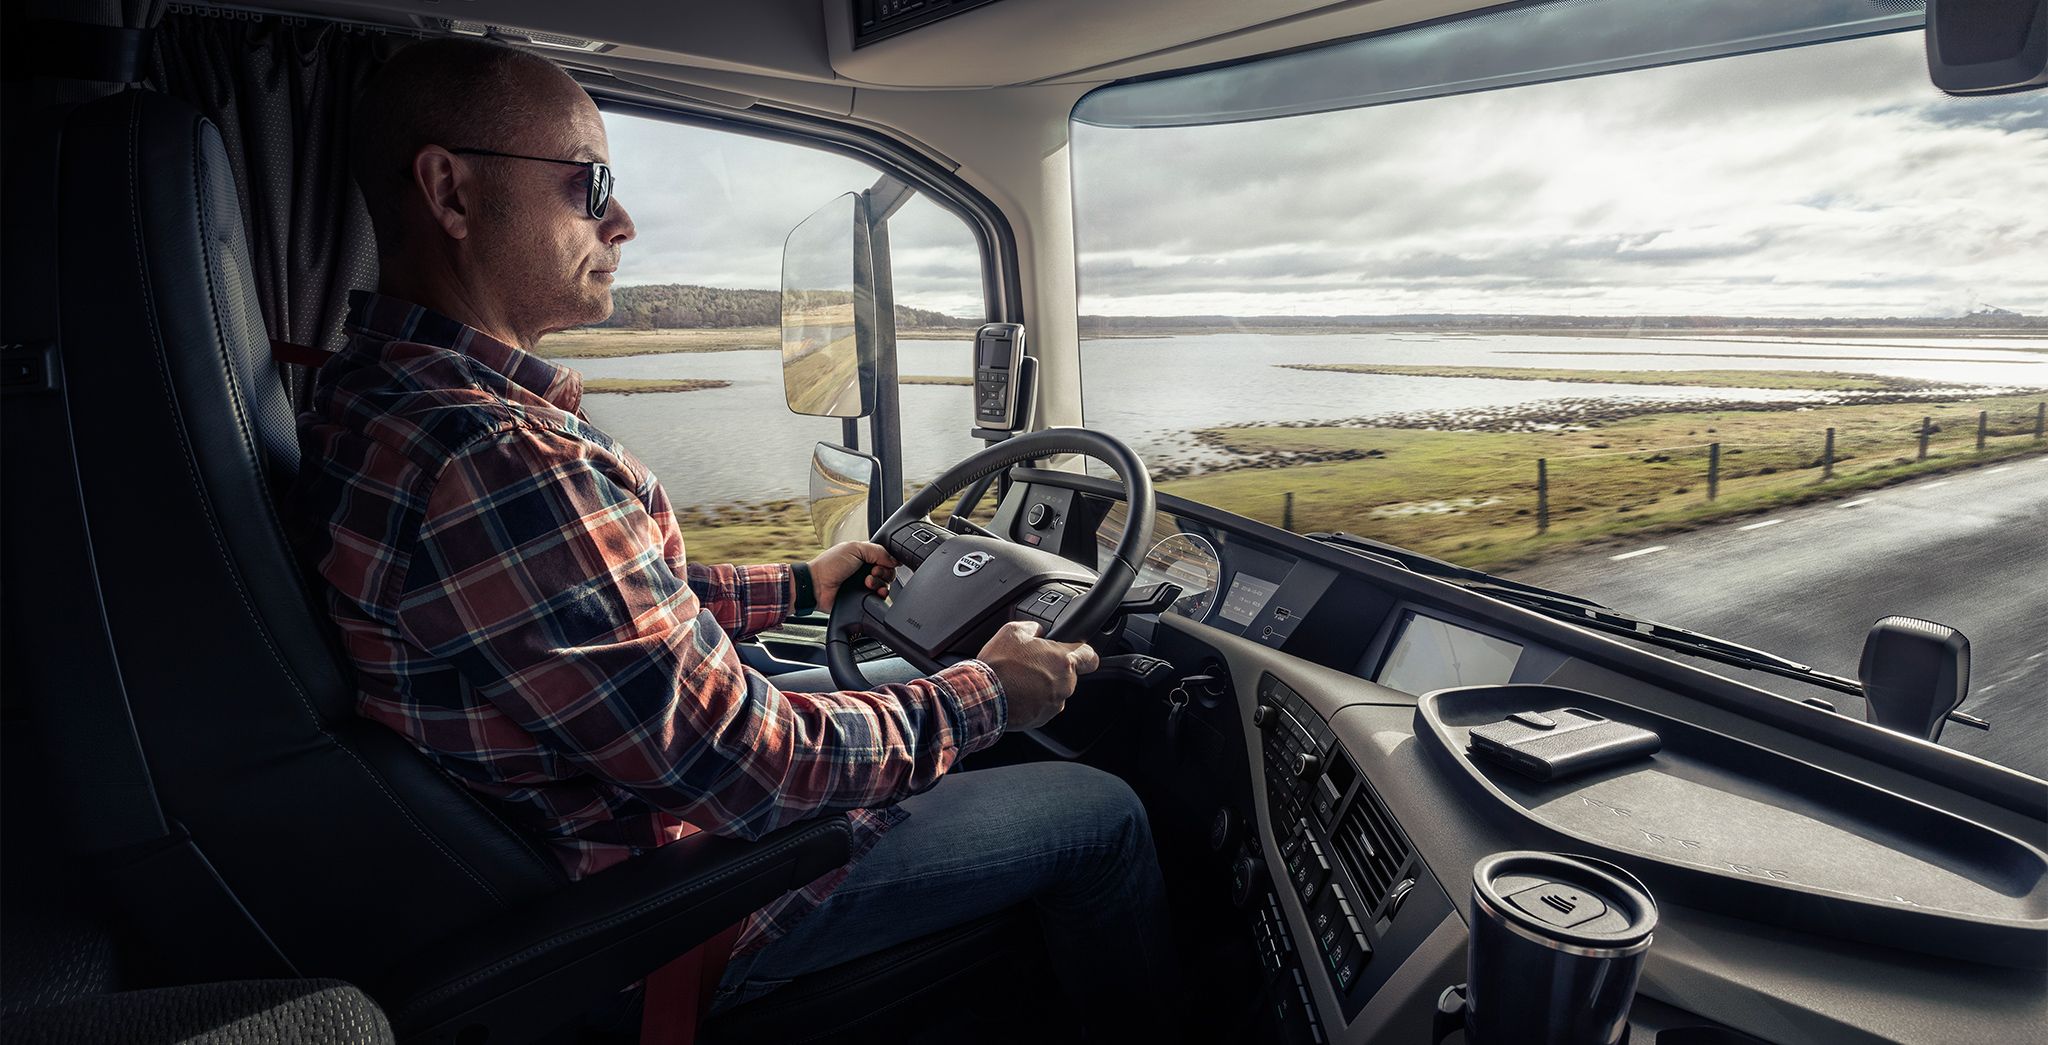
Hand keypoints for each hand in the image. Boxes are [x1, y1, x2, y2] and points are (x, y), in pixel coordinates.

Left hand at [807, 541, 896, 611]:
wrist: (817, 586)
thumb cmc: (829, 566)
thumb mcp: (855, 548)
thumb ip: (877, 551)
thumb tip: (895, 560)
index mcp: (864, 555)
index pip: (885, 557)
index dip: (887, 560)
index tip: (881, 562)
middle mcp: (865, 570)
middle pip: (888, 571)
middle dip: (883, 571)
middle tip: (871, 572)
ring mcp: (865, 584)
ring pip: (885, 584)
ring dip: (880, 583)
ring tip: (867, 582)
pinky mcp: (863, 598)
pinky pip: (880, 598)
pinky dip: (880, 594)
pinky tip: (873, 591)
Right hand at [975, 620, 1100, 730]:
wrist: (981, 695)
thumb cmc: (998, 664)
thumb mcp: (1013, 631)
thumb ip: (1034, 628)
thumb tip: (1039, 631)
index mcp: (1062, 660)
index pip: (1091, 657)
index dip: (1084, 654)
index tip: (1079, 654)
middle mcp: (1064, 684)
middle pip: (1068, 675)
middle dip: (1054, 670)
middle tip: (1032, 665)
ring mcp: (1054, 704)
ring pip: (1055, 692)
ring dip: (1043, 687)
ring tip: (1020, 680)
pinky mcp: (1042, 718)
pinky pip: (1043, 707)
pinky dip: (1033, 702)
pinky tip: (1017, 694)